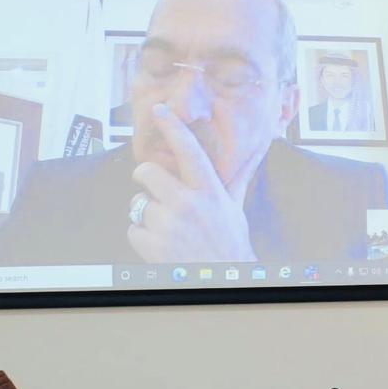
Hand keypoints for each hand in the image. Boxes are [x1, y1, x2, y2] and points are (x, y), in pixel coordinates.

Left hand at [128, 104, 263, 262]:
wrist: (223, 278)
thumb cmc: (230, 242)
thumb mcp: (235, 207)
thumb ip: (234, 178)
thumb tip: (254, 151)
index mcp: (209, 191)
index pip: (189, 150)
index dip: (172, 126)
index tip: (159, 110)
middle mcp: (187, 203)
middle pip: (147, 172)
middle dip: (144, 179)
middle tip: (154, 190)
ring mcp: (167, 224)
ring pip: (138, 204)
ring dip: (148, 216)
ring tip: (169, 229)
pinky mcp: (151, 244)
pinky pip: (132, 229)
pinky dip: (142, 238)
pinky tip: (161, 245)